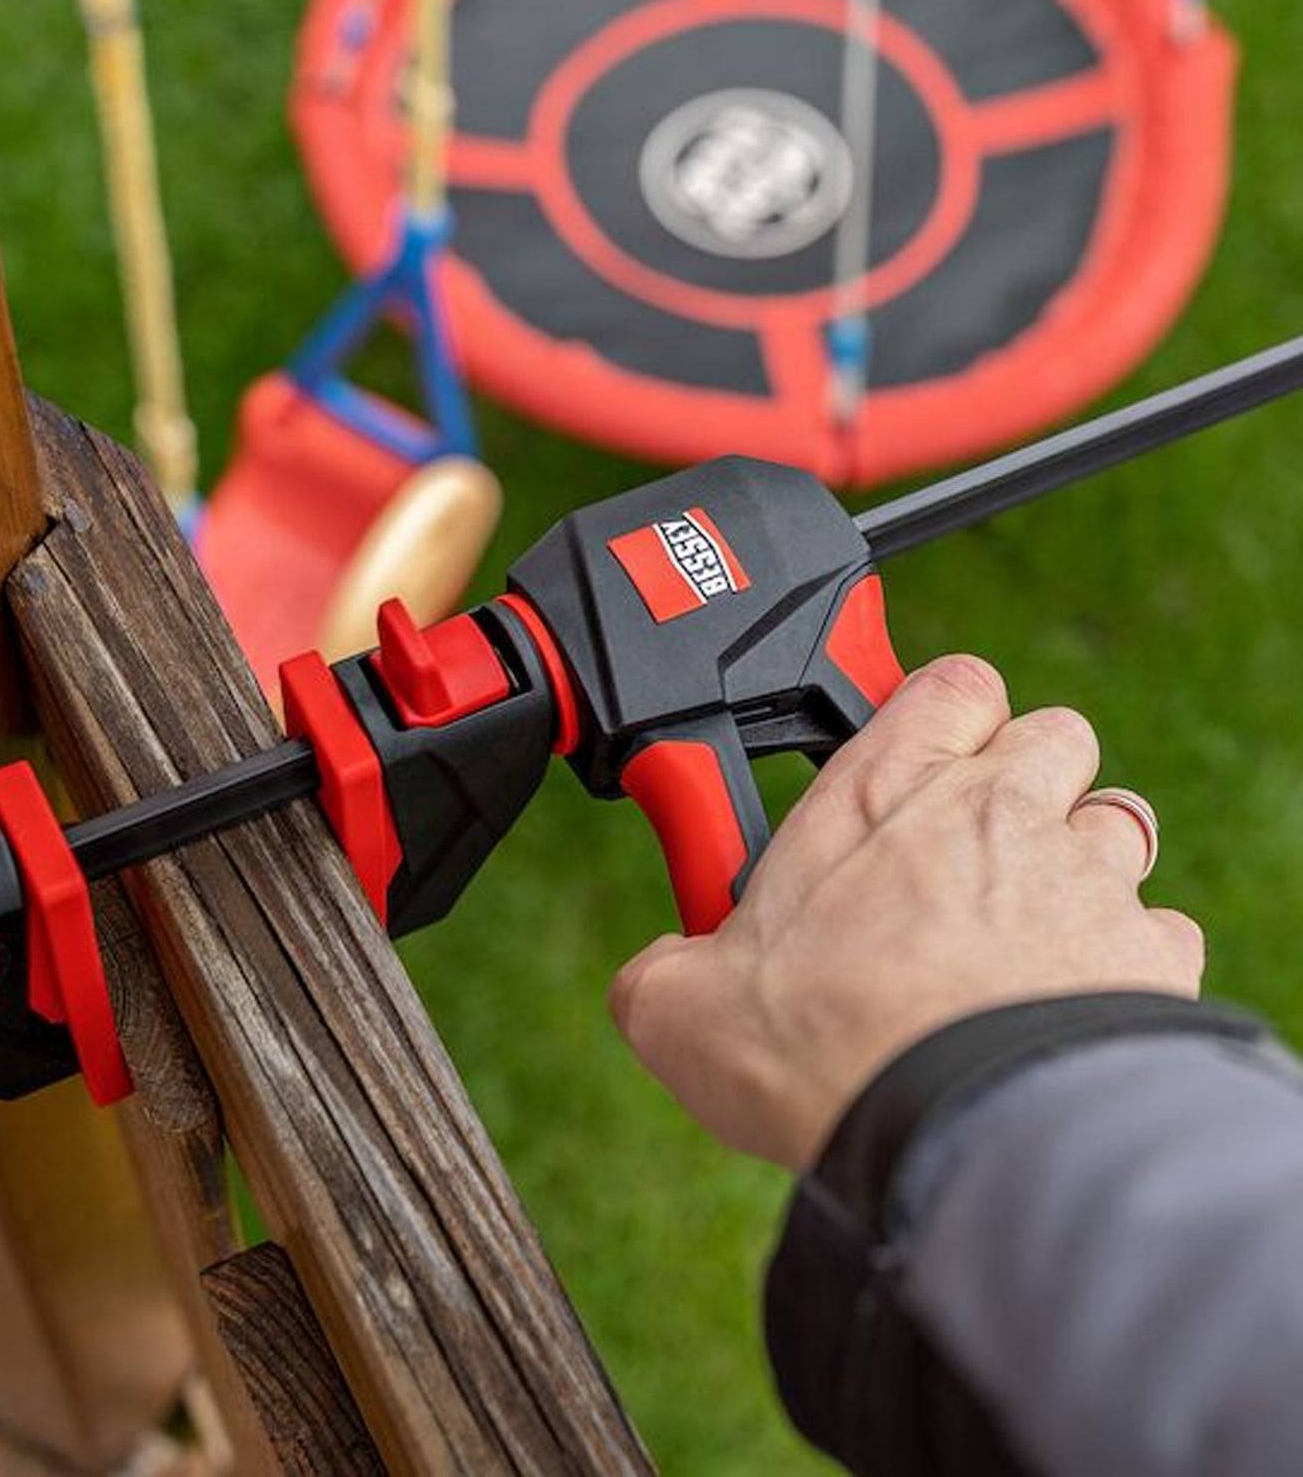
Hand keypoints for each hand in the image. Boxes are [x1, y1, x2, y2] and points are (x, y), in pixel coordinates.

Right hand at [608, 656, 1204, 1169]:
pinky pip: (1159, 927)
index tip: (908, 762)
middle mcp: (994, 808)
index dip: (939, 712)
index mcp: (882, 791)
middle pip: (1050, 733)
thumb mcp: (680, 1004)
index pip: (947, 682)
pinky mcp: (1146, 954)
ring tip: (1020, 930)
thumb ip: (663, 968)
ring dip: (1077, 860)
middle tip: (966, 852)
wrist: (954, 1130)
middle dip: (1022, 779)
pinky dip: (1125, 954)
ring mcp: (1081, 875)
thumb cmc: (823, 1046)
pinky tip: (1072, 998)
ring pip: (1115, 820)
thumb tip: (653, 978)